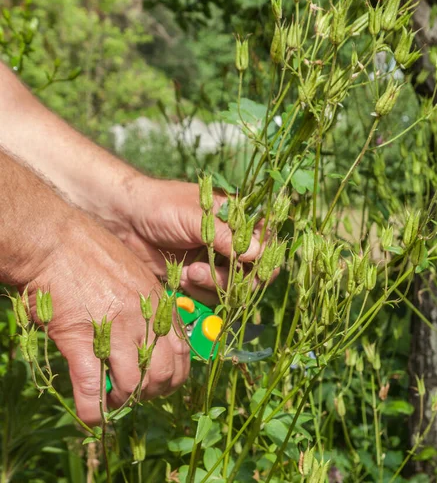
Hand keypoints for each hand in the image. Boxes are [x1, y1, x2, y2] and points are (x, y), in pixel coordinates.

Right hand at [25, 210, 188, 424]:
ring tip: (111, 397)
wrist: (56, 243)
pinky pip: (93, 389)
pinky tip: (91, 411)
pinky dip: (94, 409)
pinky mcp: (81, 340)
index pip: (184, 352)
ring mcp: (114, 330)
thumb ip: (147, 304)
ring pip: (134, 385)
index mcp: (157, 303)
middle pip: (164, 373)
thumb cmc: (93, 253)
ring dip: (123, 400)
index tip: (159, 382)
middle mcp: (142, 319)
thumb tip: (148, 333)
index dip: (174, 376)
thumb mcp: (135, 273)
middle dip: (152, 392)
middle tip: (134, 392)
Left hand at [112, 176, 263, 303]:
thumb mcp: (196, 216)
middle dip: (234, 277)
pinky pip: (212, 297)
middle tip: (204, 271)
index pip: (266, 241)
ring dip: (215, 286)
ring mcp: (215, 263)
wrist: (124, 220)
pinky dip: (200, 293)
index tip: (248, 264)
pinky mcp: (197, 279)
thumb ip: (225, 236)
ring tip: (189, 272)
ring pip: (234, 288)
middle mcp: (230, 242)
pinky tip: (181, 278)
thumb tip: (258, 253)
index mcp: (236, 220)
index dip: (263, 257)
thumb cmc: (161, 206)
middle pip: (254, 272)